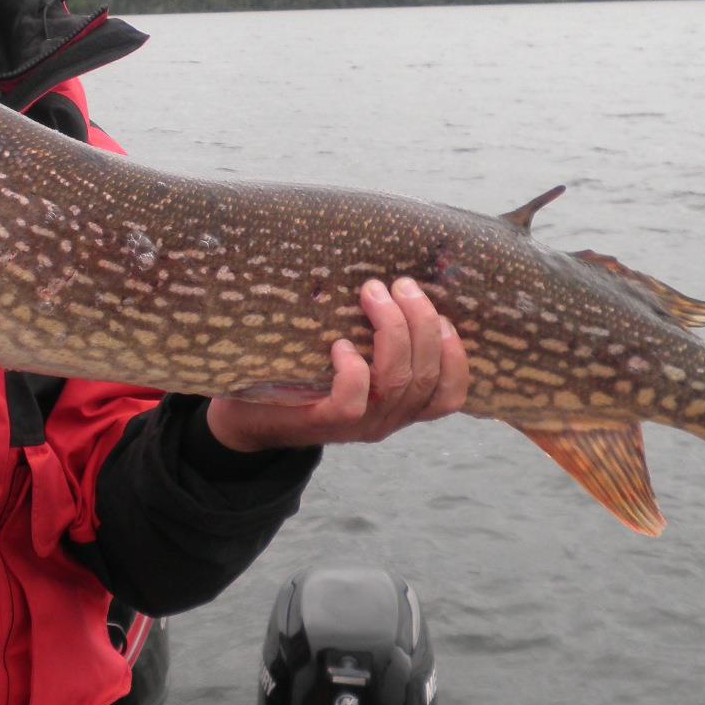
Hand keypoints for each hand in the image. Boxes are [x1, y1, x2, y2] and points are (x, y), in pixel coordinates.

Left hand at [205, 278, 468, 452]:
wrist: (248, 417)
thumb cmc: (303, 375)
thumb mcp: (351, 358)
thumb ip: (376, 338)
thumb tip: (394, 279)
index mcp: (402, 406)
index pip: (451, 396)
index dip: (456, 356)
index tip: (444, 317)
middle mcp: (387, 420)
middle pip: (426, 376)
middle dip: (420, 322)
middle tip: (400, 284)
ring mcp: (358, 426)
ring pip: (396, 381)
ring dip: (391, 330)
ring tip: (372, 293)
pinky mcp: (324, 424)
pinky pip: (353, 400)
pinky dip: (353, 369)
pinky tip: (339, 344)